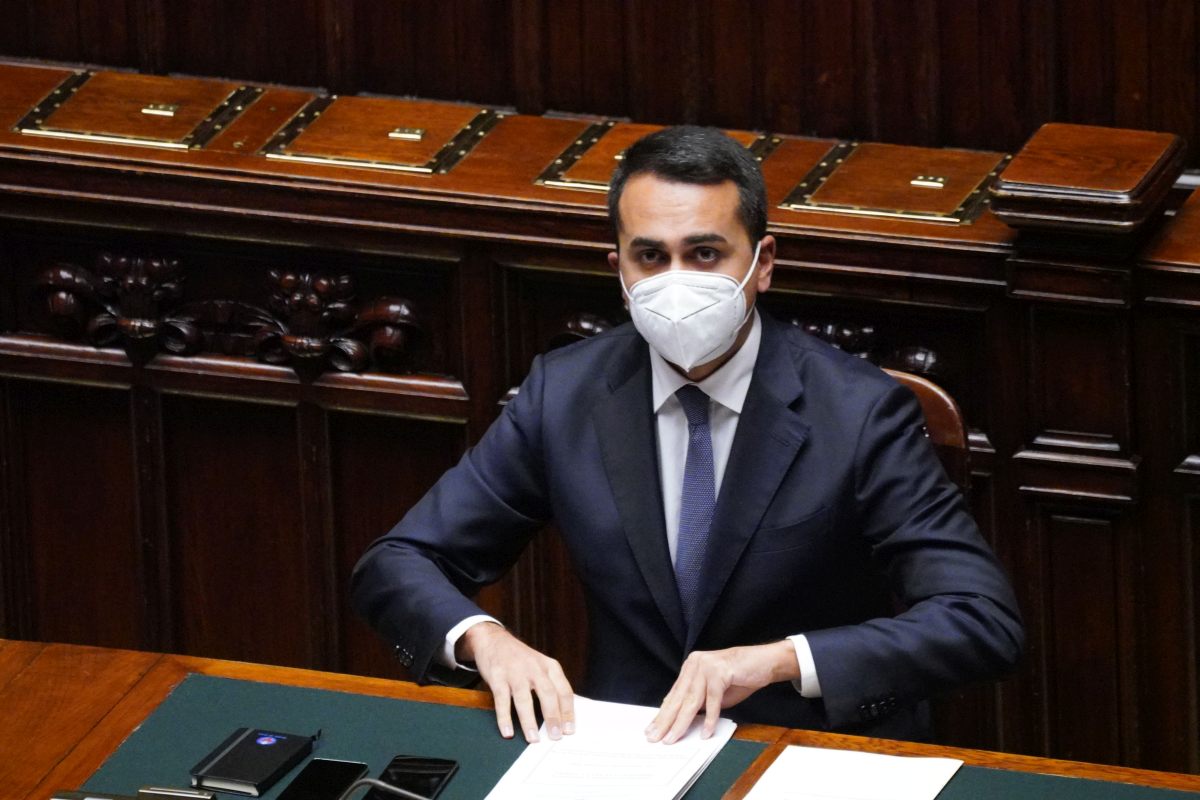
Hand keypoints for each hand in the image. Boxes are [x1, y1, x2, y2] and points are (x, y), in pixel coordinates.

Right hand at [458, 622, 574, 742]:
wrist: (494, 640)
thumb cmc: (521, 659)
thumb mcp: (541, 666)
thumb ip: (551, 686)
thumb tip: (563, 717)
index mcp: (550, 667)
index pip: (564, 691)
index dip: (568, 712)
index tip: (569, 730)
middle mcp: (535, 668)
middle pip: (548, 694)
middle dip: (553, 717)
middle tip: (555, 736)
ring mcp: (515, 672)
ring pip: (524, 699)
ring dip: (529, 721)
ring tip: (533, 739)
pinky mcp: (497, 676)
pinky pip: (502, 700)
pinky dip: (505, 718)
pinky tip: (508, 732)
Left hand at [646, 641, 798, 743]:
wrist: (765, 662)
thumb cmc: (740, 677)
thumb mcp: (714, 692)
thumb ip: (700, 703)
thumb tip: (684, 722)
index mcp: (691, 667)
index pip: (674, 695)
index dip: (663, 714)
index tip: (653, 729)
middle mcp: (695, 664)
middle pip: (678, 698)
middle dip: (666, 721)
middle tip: (655, 738)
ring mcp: (706, 667)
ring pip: (691, 701)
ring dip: (681, 723)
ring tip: (672, 738)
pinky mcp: (720, 672)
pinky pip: (713, 701)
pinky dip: (710, 719)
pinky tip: (705, 733)